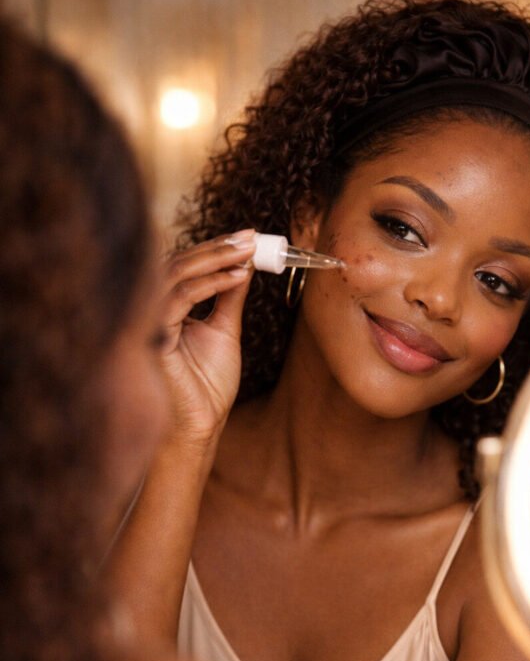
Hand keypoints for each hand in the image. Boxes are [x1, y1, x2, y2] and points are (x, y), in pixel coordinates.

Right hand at [158, 229, 255, 444]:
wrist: (201, 424)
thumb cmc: (208, 386)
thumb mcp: (225, 331)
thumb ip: (230, 296)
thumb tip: (245, 263)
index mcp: (165, 307)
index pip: (185, 266)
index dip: (215, 247)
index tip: (248, 236)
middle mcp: (152, 309)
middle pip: (177, 262)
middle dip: (216, 247)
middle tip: (249, 237)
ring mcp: (149, 321)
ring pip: (175, 274)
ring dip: (214, 259)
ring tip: (247, 254)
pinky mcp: (153, 336)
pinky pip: (179, 298)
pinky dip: (209, 284)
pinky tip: (236, 278)